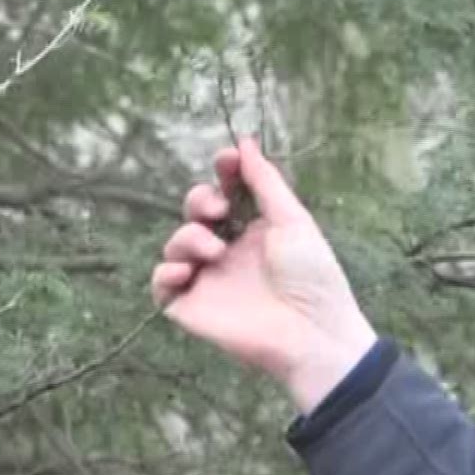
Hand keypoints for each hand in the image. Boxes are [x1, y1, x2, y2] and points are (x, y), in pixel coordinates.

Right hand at [151, 138, 377, 411]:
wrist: (311, 332)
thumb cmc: (313, 277)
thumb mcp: (292, 219)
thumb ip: (266, 181)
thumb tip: (245, 142)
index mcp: (253, 231)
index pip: (226, 193)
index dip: (222, 174)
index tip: (227, 159)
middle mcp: (227, 252)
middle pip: (194, 212)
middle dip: (198, 199)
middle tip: (217, 208)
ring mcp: (208, 280)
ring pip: (176, 244)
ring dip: (188, 237)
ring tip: (215, 251)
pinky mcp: (191, 308)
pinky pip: (161, 285)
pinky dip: (165, 273)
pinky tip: (185, 271)